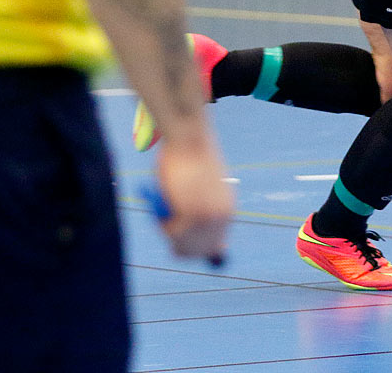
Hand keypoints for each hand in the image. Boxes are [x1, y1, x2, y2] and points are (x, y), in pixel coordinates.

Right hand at [154, 133, 232, 264]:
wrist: (190, 138)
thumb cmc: (189, 160)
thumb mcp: (197, 190)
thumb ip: (195, 212)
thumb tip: (184, 238)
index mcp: (227, 211)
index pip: (215, 247)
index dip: (194, 248)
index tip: (178, 242)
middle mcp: (222, 217)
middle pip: (199, 253)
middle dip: (179, 244)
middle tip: (166, 223)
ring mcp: (209, 217)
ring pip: (184, 245)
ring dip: (169, 232)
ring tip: (168, 206)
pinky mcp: (194, 213)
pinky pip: (173, 234)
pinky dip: (164, 223)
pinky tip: (168, 201)